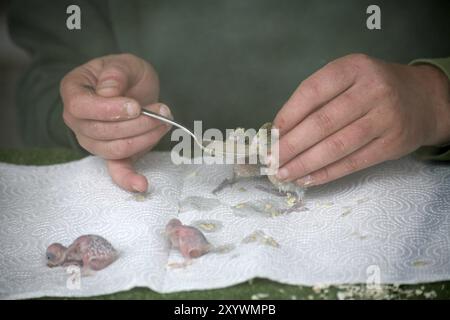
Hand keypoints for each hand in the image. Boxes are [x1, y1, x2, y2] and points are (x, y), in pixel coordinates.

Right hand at [61, 53, 171, 191]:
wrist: (135, 87)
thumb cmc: (126, 74)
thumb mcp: (124, 64)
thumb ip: (115, 74)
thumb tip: (108, 93)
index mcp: (74, 92)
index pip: (81, 108)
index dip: (109, 110)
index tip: (135, 106)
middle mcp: (77, 121)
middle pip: (101, 132)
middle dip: (137, 124)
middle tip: (162, 111)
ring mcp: (92, 141)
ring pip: (115, 148)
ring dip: (144, 138)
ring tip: (164, 122)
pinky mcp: (111, 154)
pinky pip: (116, 170)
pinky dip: (128, 179)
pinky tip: (142, 185)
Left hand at [273, 54, 449, 185]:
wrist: (422, 99)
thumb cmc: (372, 88)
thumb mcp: (348, 78)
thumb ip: (319, 98)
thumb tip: (281, 131)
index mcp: (353, 68)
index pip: (312, 92)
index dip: (288, 115)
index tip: (271, 135)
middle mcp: (372, 90)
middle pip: (322, 123)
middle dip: (291, 146)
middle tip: (271, 161)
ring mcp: (385, 118)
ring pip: (336, 146)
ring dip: (305, 163)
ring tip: (283, 173)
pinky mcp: (392, 144)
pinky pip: (353, 162)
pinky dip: (326, 173)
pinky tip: (307, 179)